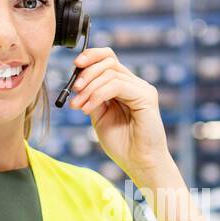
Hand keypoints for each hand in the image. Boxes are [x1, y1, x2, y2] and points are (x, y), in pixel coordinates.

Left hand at [67, 47, 171, 180]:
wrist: (139, 163)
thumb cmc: (122, 144)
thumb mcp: (100, 117)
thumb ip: (92, 98)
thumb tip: (77, 83)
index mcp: (125, 86)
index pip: (108, 59)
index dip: (90, 57)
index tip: (74, 67)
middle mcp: (135, 84)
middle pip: (109, 61)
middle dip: (86, 73)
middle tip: (74, 91)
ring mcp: (142, 89)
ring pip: (110, 73)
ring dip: (89, 88)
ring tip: (78, 106)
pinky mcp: (146, 96)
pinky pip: (116, 85)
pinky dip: (97, 95)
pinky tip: (88, 109)